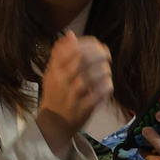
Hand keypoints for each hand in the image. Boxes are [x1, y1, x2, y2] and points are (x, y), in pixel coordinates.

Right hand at [35, 32, 113, 153]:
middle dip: (99, 54)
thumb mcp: (52, 73)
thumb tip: (71, 34)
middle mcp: (62, 82)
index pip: (72, 50)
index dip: (89, 44)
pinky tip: (108, 84)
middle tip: (106, 55)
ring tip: (106, 70)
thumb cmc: (54, 95)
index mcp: (54, 71)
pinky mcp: (83, 109)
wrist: (53, 125)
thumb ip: (60, 53)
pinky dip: (106, 87)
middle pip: (82, 61)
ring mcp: (72, 96)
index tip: (98, 45)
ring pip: (92, 77)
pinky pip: (98, 94)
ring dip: (104, 70)